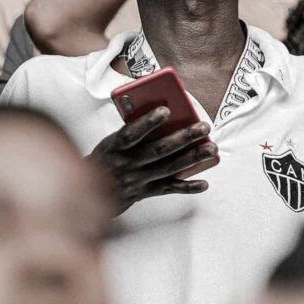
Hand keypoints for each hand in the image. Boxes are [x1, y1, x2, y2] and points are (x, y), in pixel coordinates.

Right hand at [88, 107, 217, 214]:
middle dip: (183, 137)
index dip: (147, 122)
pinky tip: (204, 182)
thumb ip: (132, 130)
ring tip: (212, 148)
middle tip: (203, 127)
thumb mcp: (110, 140)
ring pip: (169, 168)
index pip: (131, 133)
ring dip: (193, 158)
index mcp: (115, 147)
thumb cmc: (107, 156)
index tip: (166, 110)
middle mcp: (127, 164)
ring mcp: (138, 180)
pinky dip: (188, 188)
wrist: (92, 192)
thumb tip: (163, 113)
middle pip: (159, 150)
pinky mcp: (146, 192)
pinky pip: (169, 189)